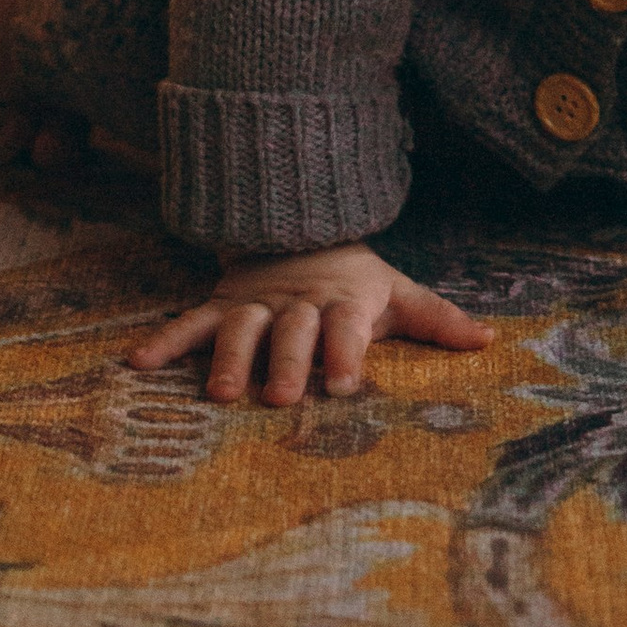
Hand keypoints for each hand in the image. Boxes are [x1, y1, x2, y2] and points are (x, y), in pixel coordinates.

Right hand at [129, 243, 492, 405]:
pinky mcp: (220, 304)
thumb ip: (438, 319)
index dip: (346, 352)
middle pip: (292, 332)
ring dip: (230, 358)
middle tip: (278, 398)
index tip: (344, 384)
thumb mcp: (398, 292)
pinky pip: (189, 322)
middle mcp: (298, 304)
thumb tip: (489, 341)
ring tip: (221, 393)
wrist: (300, 228)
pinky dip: (165, 341)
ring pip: (240, 328)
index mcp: (344, 303)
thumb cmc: (354, 280)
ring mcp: (254, 303)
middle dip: (286, 362)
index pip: (348, 328)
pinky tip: (137, 363)